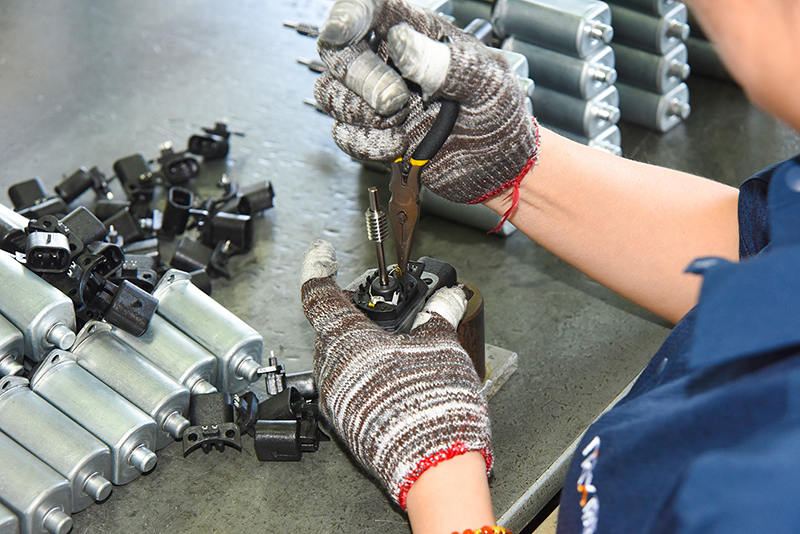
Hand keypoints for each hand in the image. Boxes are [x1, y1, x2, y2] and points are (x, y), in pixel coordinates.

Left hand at [300, 240, 491, 508]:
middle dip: (352, 308)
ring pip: (338, 356)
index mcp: (346, 342)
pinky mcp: (347, 423)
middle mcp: (332, 370)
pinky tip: (394, 370)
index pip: (319, 294)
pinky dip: (364, 367)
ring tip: (395, 337)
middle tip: (380, 301)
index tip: (323, 254)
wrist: (433, 467)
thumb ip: (439, 315)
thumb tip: (447, 297)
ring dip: (360, 340)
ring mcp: (336, 400)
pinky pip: (347, 383)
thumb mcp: (442, 346)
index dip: (320, 267)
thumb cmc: (431, 406)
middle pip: (330, 326)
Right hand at [314, 0, 539, 204]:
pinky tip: (398, 144)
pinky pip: (343, 135)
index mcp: (418, 34)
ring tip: (402, 122)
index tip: (341, 31)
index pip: (369, 9)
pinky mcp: (373, 135)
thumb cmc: (498, 114)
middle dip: (361, 79)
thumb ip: (446, 62)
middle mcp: (390, 63)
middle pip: (338, 54)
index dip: (348, 14)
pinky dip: (366, 144)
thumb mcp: (486, 83)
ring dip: (361, 114)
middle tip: (395, 100)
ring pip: (331, 94)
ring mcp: (377, 101)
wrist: (499, 165)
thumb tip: (401, 42)